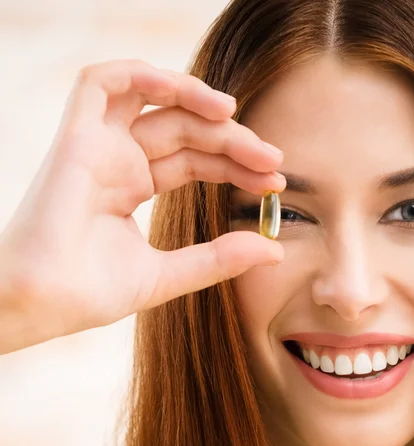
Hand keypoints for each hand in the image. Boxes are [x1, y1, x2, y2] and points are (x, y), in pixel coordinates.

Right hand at [0, 59, 285, 350]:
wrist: (41, 306)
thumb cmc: (91, 293)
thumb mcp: (170, 274)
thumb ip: (219, 259)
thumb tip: (274, 249)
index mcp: (133, 187)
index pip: (196, 161)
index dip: (236, 166)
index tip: (275, 182)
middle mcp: (118, 161)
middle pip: (186, 132)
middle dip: (233, 141)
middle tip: (274, 161)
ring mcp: (97, 147)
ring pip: (156, 102)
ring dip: (200, 102)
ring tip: (238, 118)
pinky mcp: (75, 138)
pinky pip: (103, 82)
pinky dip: (148, 76)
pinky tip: (199, 98)